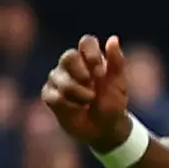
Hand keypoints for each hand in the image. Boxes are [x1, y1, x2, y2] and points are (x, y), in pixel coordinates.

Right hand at [39, 34, 134, 155]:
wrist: (104, 128)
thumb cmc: (113, 103)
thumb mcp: (119, 83)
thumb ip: (116, 62)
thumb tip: (113, 39)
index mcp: (91, 58)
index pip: (86, 42)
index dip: (91, 53)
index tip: (100, 71)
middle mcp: (72, 65)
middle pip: (67, 56)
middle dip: (81, 73)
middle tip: (93, 88)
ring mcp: (58, 78)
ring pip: (58, 77)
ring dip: (78, 93)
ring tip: (88, 101)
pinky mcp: (49, 94)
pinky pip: (52, 95)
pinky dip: (68, 105)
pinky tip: (77, 109)